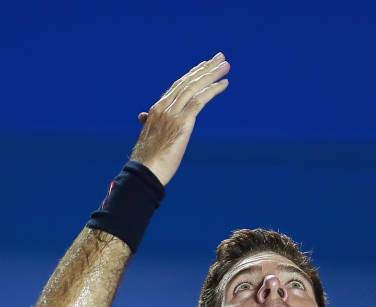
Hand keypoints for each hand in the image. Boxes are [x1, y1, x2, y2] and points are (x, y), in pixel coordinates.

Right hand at [130, 52, 229, 185]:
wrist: (145, 172)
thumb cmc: (146, 161)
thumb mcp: (147, 138)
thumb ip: (148, 125)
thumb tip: (143, 118)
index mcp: (156, 110)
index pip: (176, 87)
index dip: (191, 75)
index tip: (202, 66)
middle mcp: (164, 107)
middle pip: (187, 82)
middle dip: (204, 68)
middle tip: (219, 57)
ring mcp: (173, 113)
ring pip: (195, 87)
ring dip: (212, 74)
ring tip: (226, 65)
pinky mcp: (183, 122)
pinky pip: (200, 100)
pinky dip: (213, 90)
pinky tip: (224, 83)